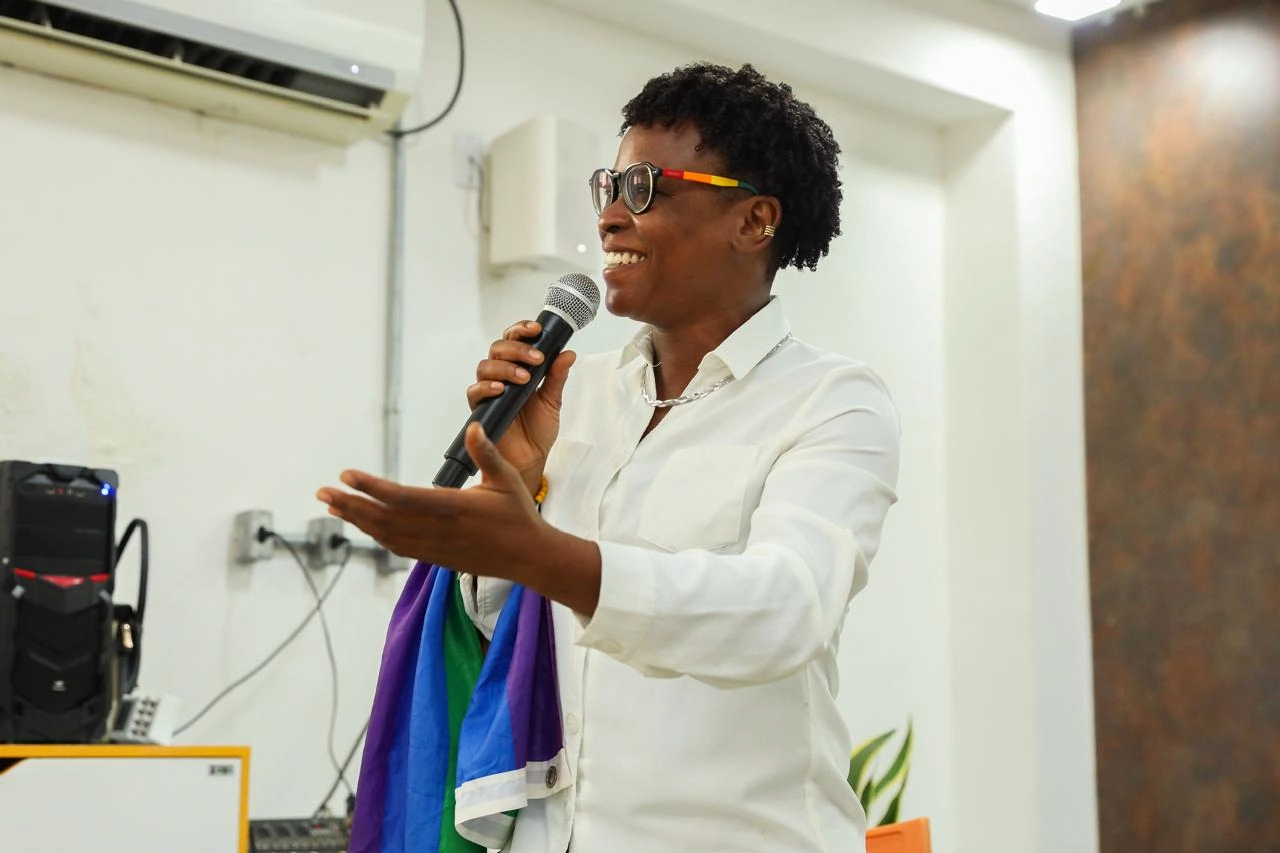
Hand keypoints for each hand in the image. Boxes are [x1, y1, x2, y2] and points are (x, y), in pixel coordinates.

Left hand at [316, 424, 543, 576]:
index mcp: (454, 508)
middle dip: (350, 505)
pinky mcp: (436, 558)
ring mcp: (435, 548)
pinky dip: (375, 534)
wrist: (530, 558)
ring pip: (386, 535)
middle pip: (384, 519)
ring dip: (356, 520)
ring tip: (332, 505)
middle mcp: (439, 531)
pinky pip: (397, 547)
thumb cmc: (519, 515)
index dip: (371, 488)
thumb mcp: (507, 479)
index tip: (345, 475)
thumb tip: (472, 426)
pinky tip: (361, 523)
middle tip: (322, 492)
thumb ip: (487, 453)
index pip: (402, 498)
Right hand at [468, 320, 576, 495]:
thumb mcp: (553, 400)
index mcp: (518, 368)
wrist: (530, 458)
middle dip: (517, 349)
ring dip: (505, 367)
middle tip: (537, 359)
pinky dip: (487, 387)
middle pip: (498, 348)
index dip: (522, 330)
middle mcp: (501, 375)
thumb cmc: (538, 430)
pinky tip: (501, 390)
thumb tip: (568, 353)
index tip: (537, 330)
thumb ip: (557, 376)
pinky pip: (475, 391)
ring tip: (524, 378)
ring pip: (486, 366)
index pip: (514, 340)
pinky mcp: (480, 408)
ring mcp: (489, 391)